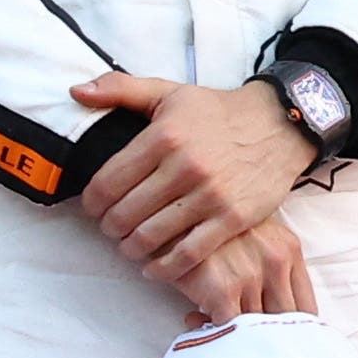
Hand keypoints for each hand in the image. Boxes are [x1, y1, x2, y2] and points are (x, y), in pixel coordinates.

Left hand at [70, 73, 314, 302]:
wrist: (282, 124)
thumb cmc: (217, 111)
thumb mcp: (168, 91)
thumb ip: (119, 89)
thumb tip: (76, 92)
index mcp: (163, 137)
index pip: (108, 182)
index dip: (91, 202)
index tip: (91, 208)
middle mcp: (185, 167)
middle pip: (125, 213)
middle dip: (109, 226)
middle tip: (109, 229)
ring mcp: (211, 195)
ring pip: (152, 235)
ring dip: (131, 248)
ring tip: (128, 246)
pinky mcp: (234, 218)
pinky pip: (190, 253)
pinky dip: (166, 268)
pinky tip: (153, 268)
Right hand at [183, 214, 320, 323]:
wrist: (160, 205)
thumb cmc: (200, 218)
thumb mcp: (245, 232)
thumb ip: (262, 266)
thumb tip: (258, 311)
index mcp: (288, 249)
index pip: (306, 307)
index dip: (289, 328)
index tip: (270, 334)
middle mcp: (276, 262)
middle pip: (283, 321)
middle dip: (262, 335)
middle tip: (239, 336)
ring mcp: (251, 277)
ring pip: (255, 328)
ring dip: (234, 332)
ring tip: (209, 322)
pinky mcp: (222, 289)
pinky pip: (228, 328)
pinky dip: (212, 331)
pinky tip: (193, 318)